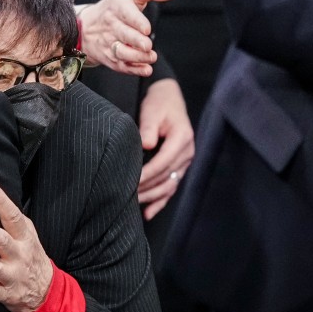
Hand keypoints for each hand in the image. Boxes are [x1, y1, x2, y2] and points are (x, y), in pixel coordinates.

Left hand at [0, 182, 53, 311]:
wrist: (47, 292)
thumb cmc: (32, 257)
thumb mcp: (30, 236)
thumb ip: (15, 222)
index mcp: (25, 238)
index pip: (14, 217)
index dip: (2, 202)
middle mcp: (19, 255)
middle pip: (1, 240)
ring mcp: (13, 276)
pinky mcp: (6, 294)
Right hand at [79, 0, 174, 76]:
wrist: (85, 26)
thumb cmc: (116, 7)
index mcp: (117, 7)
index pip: (126, 14)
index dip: (136, 22)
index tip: (146, 29)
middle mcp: (111, 26)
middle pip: (123, 35)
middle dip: (136, 41)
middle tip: (148, 45)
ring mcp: (109, 43)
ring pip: (121, 52)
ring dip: (137, 57)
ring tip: (152, 57)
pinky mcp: (110, 58)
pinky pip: (121, 66)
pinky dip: (134, 70)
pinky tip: (146, 70)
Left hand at [136, 78, 194, 219]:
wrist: (169, 98)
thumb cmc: (159, 103)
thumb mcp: (152, 110)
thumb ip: (148, 128)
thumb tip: (145, 145)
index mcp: (182, 138)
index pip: (163, 162)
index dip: (146, 174)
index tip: (130, 181)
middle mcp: (187, 152)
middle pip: (166, 177)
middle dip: (146, 188)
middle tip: (125, 196)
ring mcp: (185, 161)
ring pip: (169, 185)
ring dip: (152, 197)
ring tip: (133, 204)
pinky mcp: (179, 166)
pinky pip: (171, 186)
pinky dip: (160, 201)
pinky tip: (148, 213)